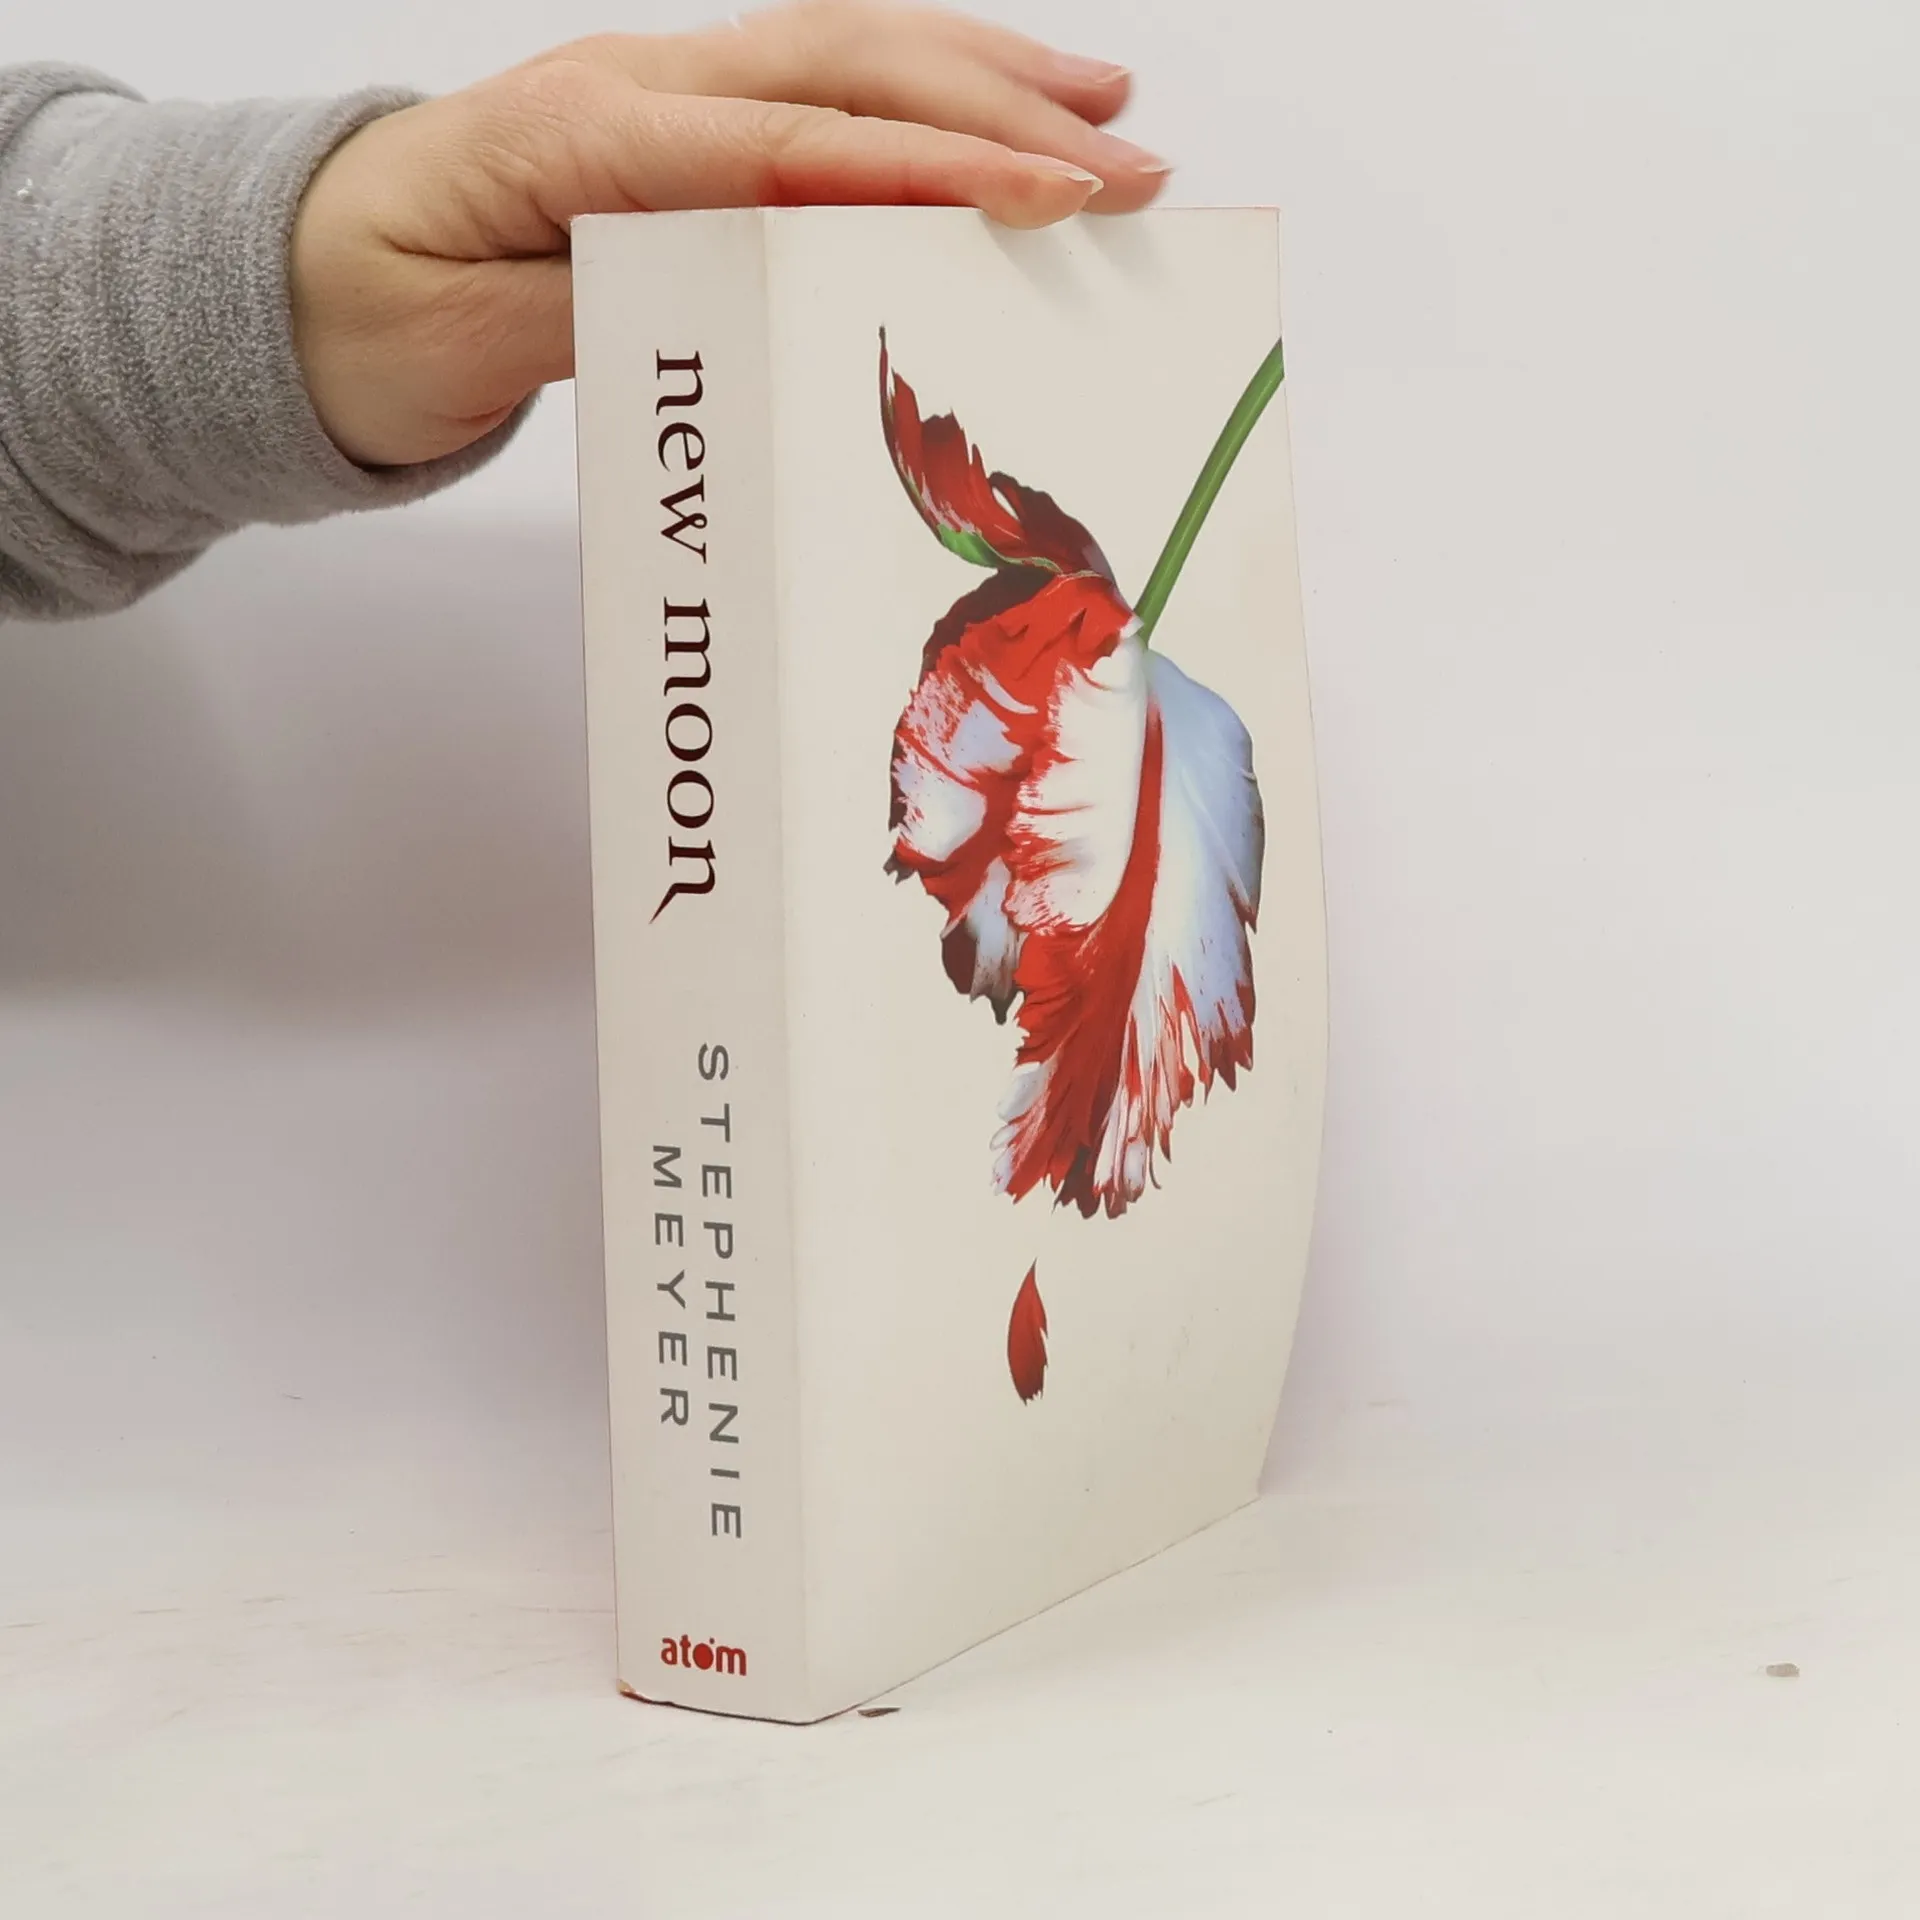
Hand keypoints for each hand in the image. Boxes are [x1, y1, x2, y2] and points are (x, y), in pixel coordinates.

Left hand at [289, 2, 1167, 468]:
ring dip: (985, 82)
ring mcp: (663, 95)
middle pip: (849, 70)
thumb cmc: (367, 314)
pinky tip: (990, 114)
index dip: (928, 168)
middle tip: (1128, 166)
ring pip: (849, 60)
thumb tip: (743, 292)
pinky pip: (821, 99)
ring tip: (1104, 115)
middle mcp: (639, 88)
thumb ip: (610, 305)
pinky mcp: (682, 130)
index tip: (1046, 198)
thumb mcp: (470, 339)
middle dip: (1001, 111)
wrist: (291, 281)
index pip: (793, 143)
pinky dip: (919, 105)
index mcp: (588, 134)